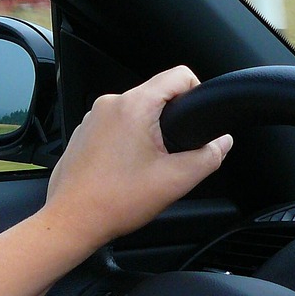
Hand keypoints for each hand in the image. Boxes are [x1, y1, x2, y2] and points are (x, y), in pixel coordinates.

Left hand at [44, 66, 232, 245]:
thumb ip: (208, 156)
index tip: (198, 118)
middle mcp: (109, 104)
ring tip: (145, 166)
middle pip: (156, 95)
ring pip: (135, 112)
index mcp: (133, 106)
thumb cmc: (113, 201)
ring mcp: (92, 118)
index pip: (178, 75)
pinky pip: (115, 126)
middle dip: (170, 121)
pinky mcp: (83, 133)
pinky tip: (125, 169)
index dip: (197, 92)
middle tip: (170, 156)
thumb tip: (222, 142)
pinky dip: (127, 142)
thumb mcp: (176, 180)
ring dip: (147, 133)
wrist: (72, 220)